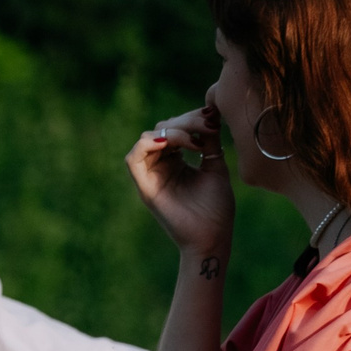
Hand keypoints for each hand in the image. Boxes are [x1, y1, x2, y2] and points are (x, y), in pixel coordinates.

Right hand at [126, 104, 234, 269]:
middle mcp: (161, 166)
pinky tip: (173, 144)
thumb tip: (210, 113)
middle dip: (185, 121)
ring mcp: (151, 177)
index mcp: (176, 161)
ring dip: (172, 132)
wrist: (213, 237)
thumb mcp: (215, 165)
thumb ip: (209, 141)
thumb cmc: (216, 208)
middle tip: (208, 127)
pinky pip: (133, 159)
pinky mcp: (145, 188)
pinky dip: (149, 144)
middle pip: (161, 128)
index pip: (174, 127)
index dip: (191, 118)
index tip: (214, 121)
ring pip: (148, 138)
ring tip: (195, 141)